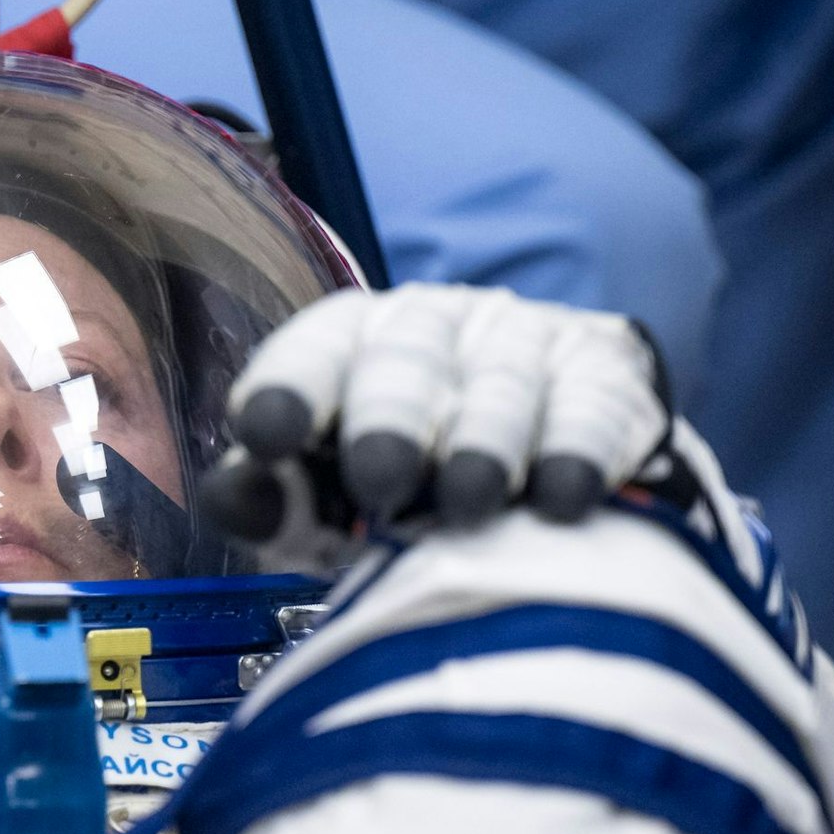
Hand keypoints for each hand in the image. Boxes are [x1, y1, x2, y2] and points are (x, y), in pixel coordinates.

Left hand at [200, 285, 669, 543]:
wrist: (534, 481)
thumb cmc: (402, 492)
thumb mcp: (324, 503)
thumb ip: (273, 501)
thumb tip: (229, 496)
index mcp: (349, 348)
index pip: (313, 353)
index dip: (290, 389)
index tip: (266, 432)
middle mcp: (433, 330)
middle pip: (407, 361)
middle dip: (391, 418)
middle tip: (379, 478)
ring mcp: (523, 345)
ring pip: (502, 383)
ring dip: (485, 443)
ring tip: (469, 502)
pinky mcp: (603, 376)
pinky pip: (591, 406)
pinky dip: (577, 452)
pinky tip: (561, 496)